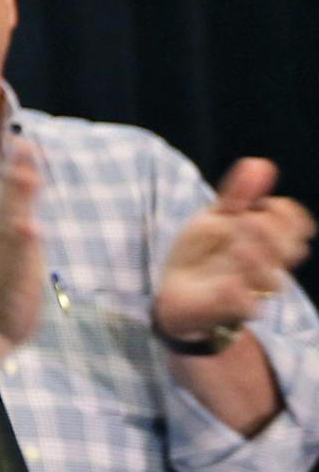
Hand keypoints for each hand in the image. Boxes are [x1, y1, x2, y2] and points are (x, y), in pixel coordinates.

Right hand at [0, 138, 43, 353]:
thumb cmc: (5, 279)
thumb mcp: (12, 240)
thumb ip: (16, 209)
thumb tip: (22, 176)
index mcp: (0, 224)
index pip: (9, 188)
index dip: (17, 163)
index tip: (23, 138)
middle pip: (8, 199)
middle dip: (16, 174)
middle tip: (23, 146)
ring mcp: (3, 256)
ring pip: (11, 222)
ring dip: (18, 200)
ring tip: (25, 177)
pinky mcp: (10, 278)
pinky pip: (17, 258)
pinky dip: (23, 242)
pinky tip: (30, 227)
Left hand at [154, 157, 314, 341]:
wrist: (175, 289)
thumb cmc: (203, 250)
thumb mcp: (216, 217)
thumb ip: (238, 195)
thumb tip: (260, 163)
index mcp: (267, 239)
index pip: (297, 226)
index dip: (288, 215)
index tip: (266, 204)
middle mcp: (267, 264)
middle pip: (288, 251)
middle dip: (273, 234)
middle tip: (249, 220)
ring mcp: (251, 288)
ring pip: (269, 280)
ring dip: (257, 261)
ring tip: (238, 245)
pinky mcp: (229, 309)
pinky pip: (243, 306)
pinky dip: (238, 294)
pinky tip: (228, 282)